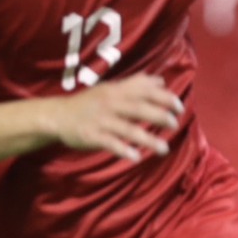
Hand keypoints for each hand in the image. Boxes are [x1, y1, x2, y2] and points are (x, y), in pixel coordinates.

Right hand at [48, 74, 182, 162]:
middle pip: (138, 108)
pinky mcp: (91, 136)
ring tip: (164, 149)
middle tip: (175, 124)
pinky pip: (109, 143)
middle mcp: (110, 104)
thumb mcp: (110, 88)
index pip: (144, 91)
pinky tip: (136, 157)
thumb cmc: (88, 102)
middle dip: (158, 116)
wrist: (58, 115)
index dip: (163, 97)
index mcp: (116, 91)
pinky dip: (123, 150)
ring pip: (127, 129)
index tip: (179, 107)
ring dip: (147, 139)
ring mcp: (100, 120)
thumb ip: (135, 84)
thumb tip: (160, 80)